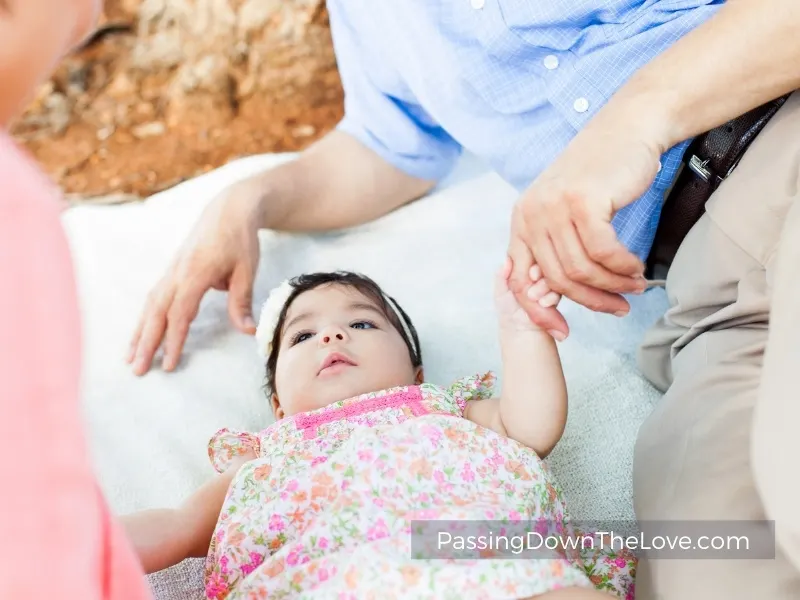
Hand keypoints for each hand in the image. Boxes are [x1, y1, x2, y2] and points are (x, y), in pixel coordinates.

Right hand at [127, 183, 264, 374]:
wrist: (230, 209)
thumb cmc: (240, 239)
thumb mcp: (247, 270)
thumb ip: (242, 301)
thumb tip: (247, 331)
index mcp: (195, 273)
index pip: (180, 313)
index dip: (174, 340)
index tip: (168, 364)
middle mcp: (177, 272)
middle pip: (156, 312)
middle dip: (146, 343)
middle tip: (137, 370)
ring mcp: (172, 270)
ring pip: (150, 305)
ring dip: (139, 332)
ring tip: (130, 357)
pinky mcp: (172, 269)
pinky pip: (154, 296)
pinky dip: (145, 317)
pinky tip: (140, 332)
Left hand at [494, 257, 560, 335]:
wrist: (518, 328)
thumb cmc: (507, 309)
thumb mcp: (500, 290)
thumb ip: (502, 274)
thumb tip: (507, 259)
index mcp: (522, 270)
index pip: (530, 257)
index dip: (531, 262)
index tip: (529, 272)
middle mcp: (536, 275)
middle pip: (543, 264)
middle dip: (539, 272)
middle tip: (532, 280)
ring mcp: (546, 284)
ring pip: (552, 276)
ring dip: (544, 285)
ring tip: (534, 297)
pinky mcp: (555, 295)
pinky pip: (558, 291)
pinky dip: (551, 296)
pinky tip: (543, 303)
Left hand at [507, 110, 660, 337]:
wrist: (628, 128)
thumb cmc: (602, 174)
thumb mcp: (566, 211)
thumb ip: (557, 248)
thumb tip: (554, 296)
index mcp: (522, 220)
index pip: (519, 280)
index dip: (539, 311)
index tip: (563, 333)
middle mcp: (531, 214)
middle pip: (557, 279)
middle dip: (590, 302)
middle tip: (619, 308)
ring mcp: (554, 207)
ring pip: (582, 269)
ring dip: (613, 285)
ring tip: (634, 287)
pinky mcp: (583, 203)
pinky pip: (604, 253)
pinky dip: (622, 267)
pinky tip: (636, 268)